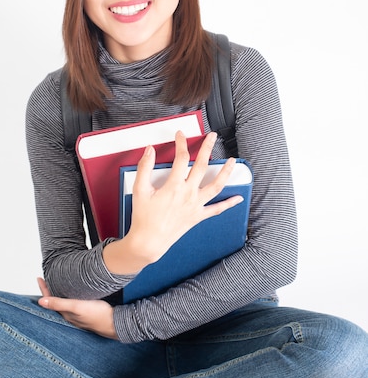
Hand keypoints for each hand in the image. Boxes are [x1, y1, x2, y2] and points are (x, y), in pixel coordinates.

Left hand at [37, 277, 117, 339]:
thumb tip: (40, 301)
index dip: (44, 289)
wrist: (114, 322)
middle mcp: (70, 315)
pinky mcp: (85, 312)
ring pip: (63, 303)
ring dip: (58, 294)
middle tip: (45, 280)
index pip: (50, 300)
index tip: (39, 278)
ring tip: (55, 285)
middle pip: (55, 301)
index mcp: (65, 314)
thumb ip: (59, 304)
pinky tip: (72, 293)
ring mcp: (78, 314)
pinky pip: (72, 304)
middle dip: (49, 291)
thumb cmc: (96, 314)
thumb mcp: (76, 306)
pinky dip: (68, 297)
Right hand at [124, 131, 243, 265]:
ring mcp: (196, 205)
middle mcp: (188, 194)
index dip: (182, 143)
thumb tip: (149, 151)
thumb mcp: (139, 189)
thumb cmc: (144, 218)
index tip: (181, 136)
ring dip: (226, 172)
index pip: (181, 158)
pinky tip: (237, 198)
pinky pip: (217, 209)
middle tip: (212, 137)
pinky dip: (229, 203)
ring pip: (216, 185)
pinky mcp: (198, 216)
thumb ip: (144, 167)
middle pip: (202, 166)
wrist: (149, 242)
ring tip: (232, 161)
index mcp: (174, 186)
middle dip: (208, 148)